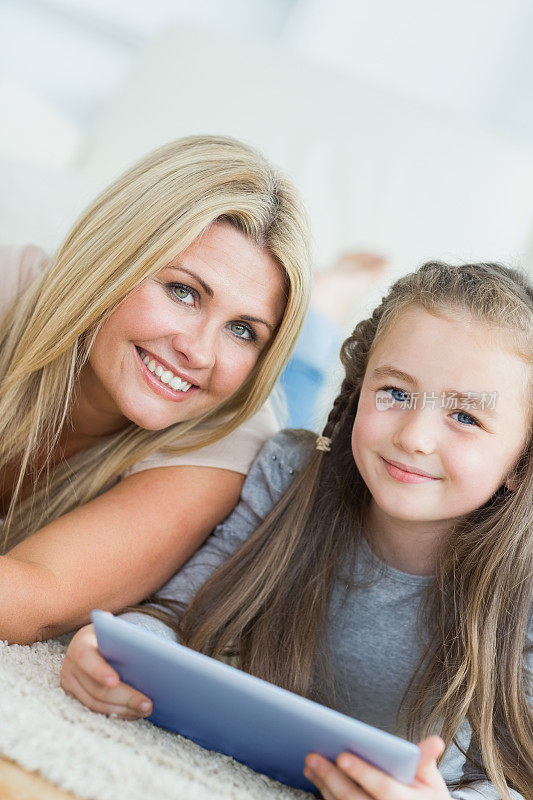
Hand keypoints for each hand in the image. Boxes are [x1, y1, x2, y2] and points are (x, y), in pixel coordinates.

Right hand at [60, 619, 152, 718]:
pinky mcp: (74, 698)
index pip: (86, 658)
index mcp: (81, 645)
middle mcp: (70, 666)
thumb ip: (126, 639)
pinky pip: (95, 710)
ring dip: (123, 710)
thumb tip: (150, 653)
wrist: (93, 642)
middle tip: (147, 705)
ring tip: (145, 710)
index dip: (99, 671)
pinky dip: (116, 713)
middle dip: (125, 698)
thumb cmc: (111, 636)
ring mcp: (70, 685)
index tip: (115, 682)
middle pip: (96, 689)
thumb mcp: (116, 632)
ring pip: (96, 704)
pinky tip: (134, 713)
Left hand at [303, 736, 449, 799]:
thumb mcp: (432, 781)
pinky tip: (316, 778)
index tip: (343, 756)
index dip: (363, 772)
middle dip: (332, 777)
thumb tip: (435, 741)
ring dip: (323, 785)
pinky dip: (326, 794)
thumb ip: (425, 761)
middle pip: (354, 799)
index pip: (383, 788)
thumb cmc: (426, 798)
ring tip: (310, 763)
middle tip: (313, 756)